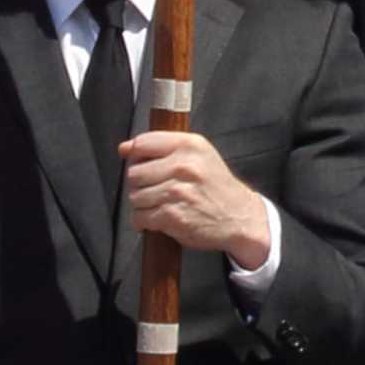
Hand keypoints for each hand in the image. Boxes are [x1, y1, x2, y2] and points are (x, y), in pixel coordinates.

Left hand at [118, 127, 280, 263]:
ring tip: (161, 204)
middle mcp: (184, 166)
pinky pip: (140, 217)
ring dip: (143, 204)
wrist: (239, 217)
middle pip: (134, 173)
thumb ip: (162, 147)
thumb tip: (124, 148)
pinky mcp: (173, 216)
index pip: (143, 143)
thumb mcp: (199, 155)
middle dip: (140, 184)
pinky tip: (160, 218)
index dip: (136, 156)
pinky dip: (145, 221)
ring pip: (135, 196)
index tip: (142, 165)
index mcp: (190, 145)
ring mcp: (178, 192)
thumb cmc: (216, 186)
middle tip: (156, 189)